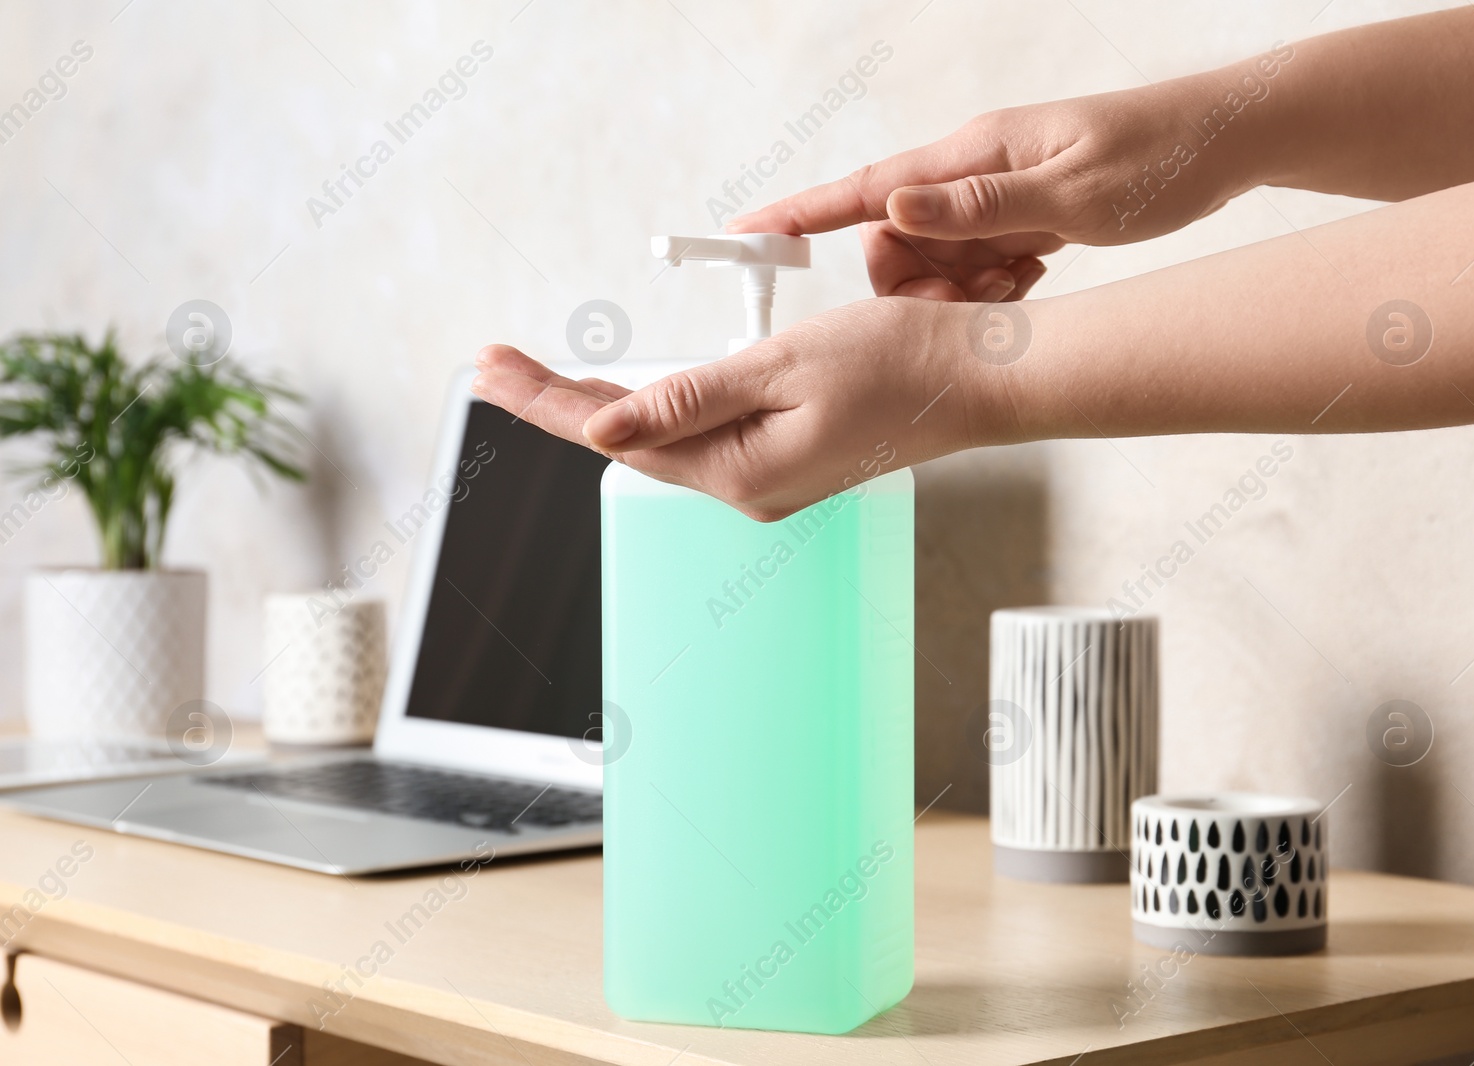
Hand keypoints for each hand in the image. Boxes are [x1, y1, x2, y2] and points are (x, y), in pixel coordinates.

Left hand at [471, 298, 997, 519]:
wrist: (978, 379)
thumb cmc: (897, 363)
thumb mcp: (781, 368)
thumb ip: (689, 399)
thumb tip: (605, 429)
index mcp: (741, 470)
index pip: (616, 435)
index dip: (546, 399)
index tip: (490, 368)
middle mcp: (748, 488)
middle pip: (629, 442)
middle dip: (558, 402)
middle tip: (493, 365)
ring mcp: (768, 479)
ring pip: (663, 441)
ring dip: (603, 407)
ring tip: (538, 377)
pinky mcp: (787, 462)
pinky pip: (702, 439)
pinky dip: (657, 413)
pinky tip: (629, 398)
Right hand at [728, 71, 1265, 300]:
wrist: (1224, 144)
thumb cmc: (1158, 160)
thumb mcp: (1072, 194)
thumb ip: (980, 207)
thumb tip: (894, 207)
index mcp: (973, 156)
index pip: (865, 188)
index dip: (799, 212)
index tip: (743, 231)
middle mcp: (973, 174)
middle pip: (896, 242)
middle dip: (919, 283)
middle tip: (987, 291)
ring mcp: (995, 197)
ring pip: (936, 263)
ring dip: (966, 292)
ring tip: (1025, 283)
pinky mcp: (1019, 220)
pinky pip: (977, 269)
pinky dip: (997, 288)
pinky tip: (1036, 280)